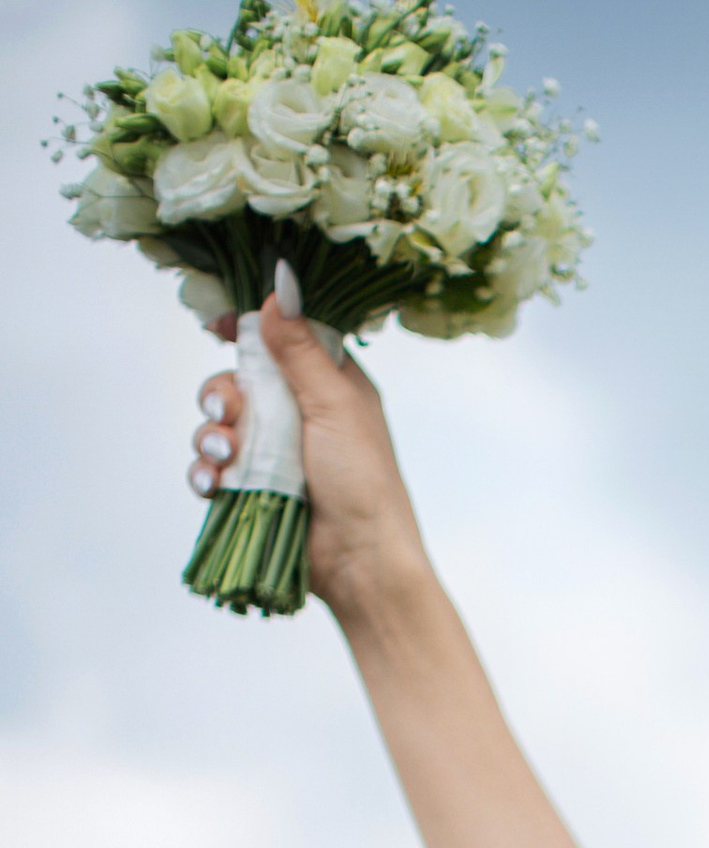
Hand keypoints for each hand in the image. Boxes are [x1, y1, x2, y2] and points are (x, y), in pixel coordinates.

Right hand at [188, 292, 429, 626]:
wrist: (360, 562)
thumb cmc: (363, 482)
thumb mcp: (335, 403)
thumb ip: (300, 348)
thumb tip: (278, 285)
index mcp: (327, 384)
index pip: (280, 338)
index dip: (247, 327)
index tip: (218, 323)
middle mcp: (298, 414)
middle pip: (238, 380)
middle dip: (222, 393)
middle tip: (227, 411)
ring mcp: (273, 453)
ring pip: (218, 424)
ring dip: (210, 435)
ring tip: (224, 453)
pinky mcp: (254, 490)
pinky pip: (212, 468)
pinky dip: (205, 471)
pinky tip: (212, 481)